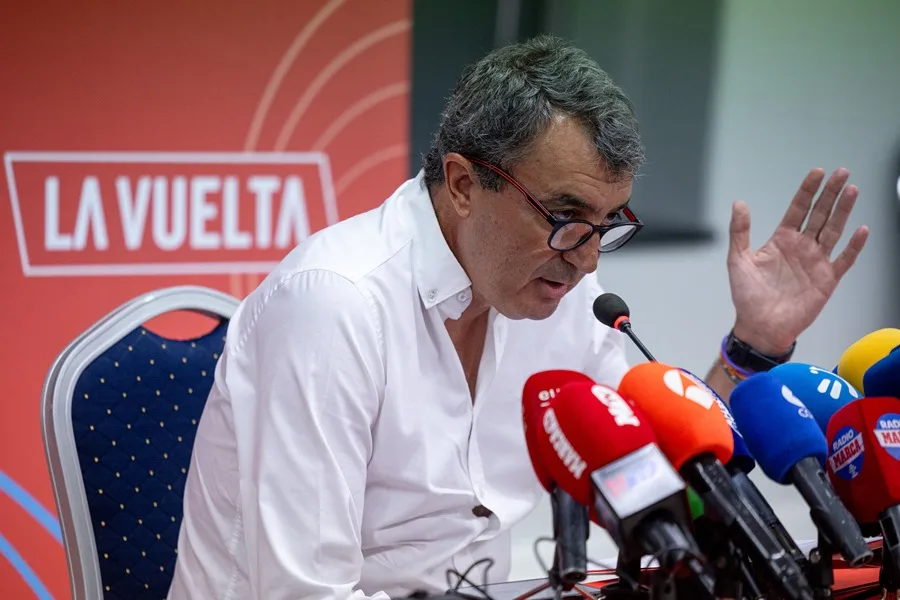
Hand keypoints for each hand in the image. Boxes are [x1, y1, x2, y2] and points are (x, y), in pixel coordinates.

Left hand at [727, 168, 868, 354]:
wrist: (760, 326)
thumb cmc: (747, 296)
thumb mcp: (738, 260)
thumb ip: (739, 232)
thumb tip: (739, 203)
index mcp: (781, 240)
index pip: (798, 209)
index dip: (807, 191)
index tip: (817, 173)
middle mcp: (801, 247)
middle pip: (820, 214)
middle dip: (830, 193)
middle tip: (842, 172)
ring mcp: (816, 262)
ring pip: (834, 230)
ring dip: (843, 211)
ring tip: (852, 190)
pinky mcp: (827, 279)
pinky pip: (844, 260)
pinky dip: (854, 246)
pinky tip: (861, 230)